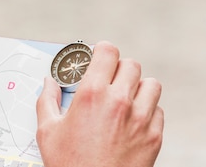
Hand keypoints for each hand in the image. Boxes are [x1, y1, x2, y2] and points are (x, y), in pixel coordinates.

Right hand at [36, 41, 163, 166]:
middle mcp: (120, 101)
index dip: (102, 51)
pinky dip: (148, 111)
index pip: (108, 51)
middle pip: (131, 64)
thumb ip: (47, 100)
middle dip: (118, 69)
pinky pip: (158, 111)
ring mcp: (140, 119)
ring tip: (125, 98)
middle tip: (108, 80)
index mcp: (92, 94)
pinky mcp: (154, 137)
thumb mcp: (47, 131)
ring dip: (138, 87)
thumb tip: (48, 83)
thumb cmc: (69, 165)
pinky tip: (133, 120)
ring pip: (151, 84)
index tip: (97, 58)